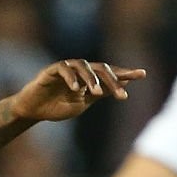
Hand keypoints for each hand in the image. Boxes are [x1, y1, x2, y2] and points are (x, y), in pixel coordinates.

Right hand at [6, 60, 146, 123]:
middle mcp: (79, 70)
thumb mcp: (83, 103)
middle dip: (112, 80)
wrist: (34, 111)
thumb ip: (99, 94)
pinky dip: (71, 78)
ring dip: (92, 79)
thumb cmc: (57, 107)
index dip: (125, 73)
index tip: (142, 74)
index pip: (110, 73)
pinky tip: (77, 89)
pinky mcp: (51, 70)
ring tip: (97, 93)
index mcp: (89, 78)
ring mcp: (65, 68)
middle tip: (121, 94)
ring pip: (83, 66)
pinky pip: (63, 69)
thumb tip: (122, 85)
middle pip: (100, 68)